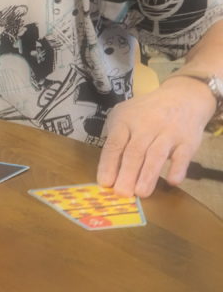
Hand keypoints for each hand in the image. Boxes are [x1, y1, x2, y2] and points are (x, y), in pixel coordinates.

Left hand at [96, 77, 216, 197]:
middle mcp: (146, 126)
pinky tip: (171, 181)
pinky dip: (177, 168)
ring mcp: (168, 132)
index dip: (109, 164)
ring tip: (140, 193)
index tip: (105, 183)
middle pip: (134, 152)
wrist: (181, 97)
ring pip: (156, 155)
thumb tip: (107, 169)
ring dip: (148, 175)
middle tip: (122, 194)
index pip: (115, 144)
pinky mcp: (187, 140)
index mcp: (125, 120)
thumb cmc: (145, 113)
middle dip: (127, 174)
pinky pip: (182, 156)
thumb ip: (116, 138)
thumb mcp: (125, 116)